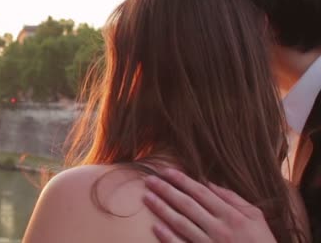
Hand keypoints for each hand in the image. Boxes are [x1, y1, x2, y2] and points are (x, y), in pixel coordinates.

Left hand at [142, 168, 275, 242]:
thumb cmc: (261, 242)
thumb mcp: (256, 217)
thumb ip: (233, 199)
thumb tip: (209, 183)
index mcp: (232, 216)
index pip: (201, 192)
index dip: (182, 181)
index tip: (166, 171)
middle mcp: (219, 229)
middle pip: (187, 205)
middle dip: (166, 190)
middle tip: (149, 180)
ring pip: (181, 223)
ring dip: (162, 209)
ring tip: (147, 197)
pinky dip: (168, 237)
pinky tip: (155, 226)